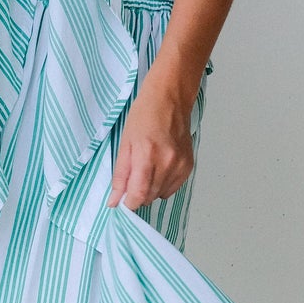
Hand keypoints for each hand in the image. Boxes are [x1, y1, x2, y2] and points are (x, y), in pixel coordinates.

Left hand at [106, 66, 197, 210]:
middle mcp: (167, 163)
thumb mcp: (125, 144)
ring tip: (147, 168)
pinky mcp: (189, 166)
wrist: (169, 99)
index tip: (123, 201)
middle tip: (133, 178)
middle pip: (150, 197)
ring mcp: (180, 165)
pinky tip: (159, 168)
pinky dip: (163, 185)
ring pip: (161, 194)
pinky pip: (172, 188)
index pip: (139, 194)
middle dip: (138, 195)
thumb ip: (120, 175)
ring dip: (150, 190)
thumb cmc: (144, 116)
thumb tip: (115, 201)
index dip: (129, 203)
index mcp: (147, 155)